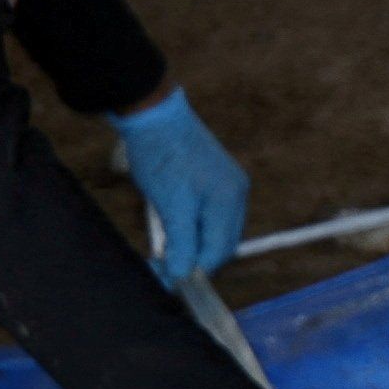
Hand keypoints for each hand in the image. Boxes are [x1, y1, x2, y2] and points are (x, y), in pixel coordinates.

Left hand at [106, 86, 246, 284]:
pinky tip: (172, 219)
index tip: (166, 276)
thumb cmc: (160, 157)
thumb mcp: (170, 206)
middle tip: (161, 262)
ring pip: (214, 228)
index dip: (193, 269)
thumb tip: (182, 277)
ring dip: (192, 240)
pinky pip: (209, 211)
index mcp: (230, 201)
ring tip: (165, 240)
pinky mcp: (215, 175)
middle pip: (221, 242)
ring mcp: (229, 182)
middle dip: (194, 256)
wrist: (151, 112)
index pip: (219, 252)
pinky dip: (192, 222)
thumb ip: (182, 244)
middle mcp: (237, 193)